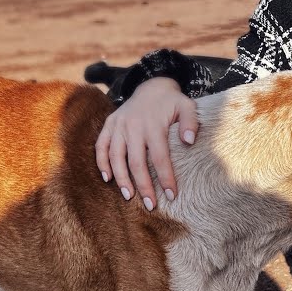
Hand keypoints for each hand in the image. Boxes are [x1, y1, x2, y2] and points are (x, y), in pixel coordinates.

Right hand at [94, 76, 198, 209]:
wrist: (152, 85)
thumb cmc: (172, 102)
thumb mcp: (187, 106)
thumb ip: (191, 122)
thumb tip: (189, 141)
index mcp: (153, 124)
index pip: (160, 157)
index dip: (165, 178)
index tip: (171, 195)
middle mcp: (133, 126)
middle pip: (136, 162)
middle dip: (143, 186)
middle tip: (151, 205)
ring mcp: (118, 125)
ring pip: (116, 157)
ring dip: (121, 179)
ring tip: (129, 197)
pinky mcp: (109, 124)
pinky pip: (101, 146)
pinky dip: (102, 163)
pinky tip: (108, 179)